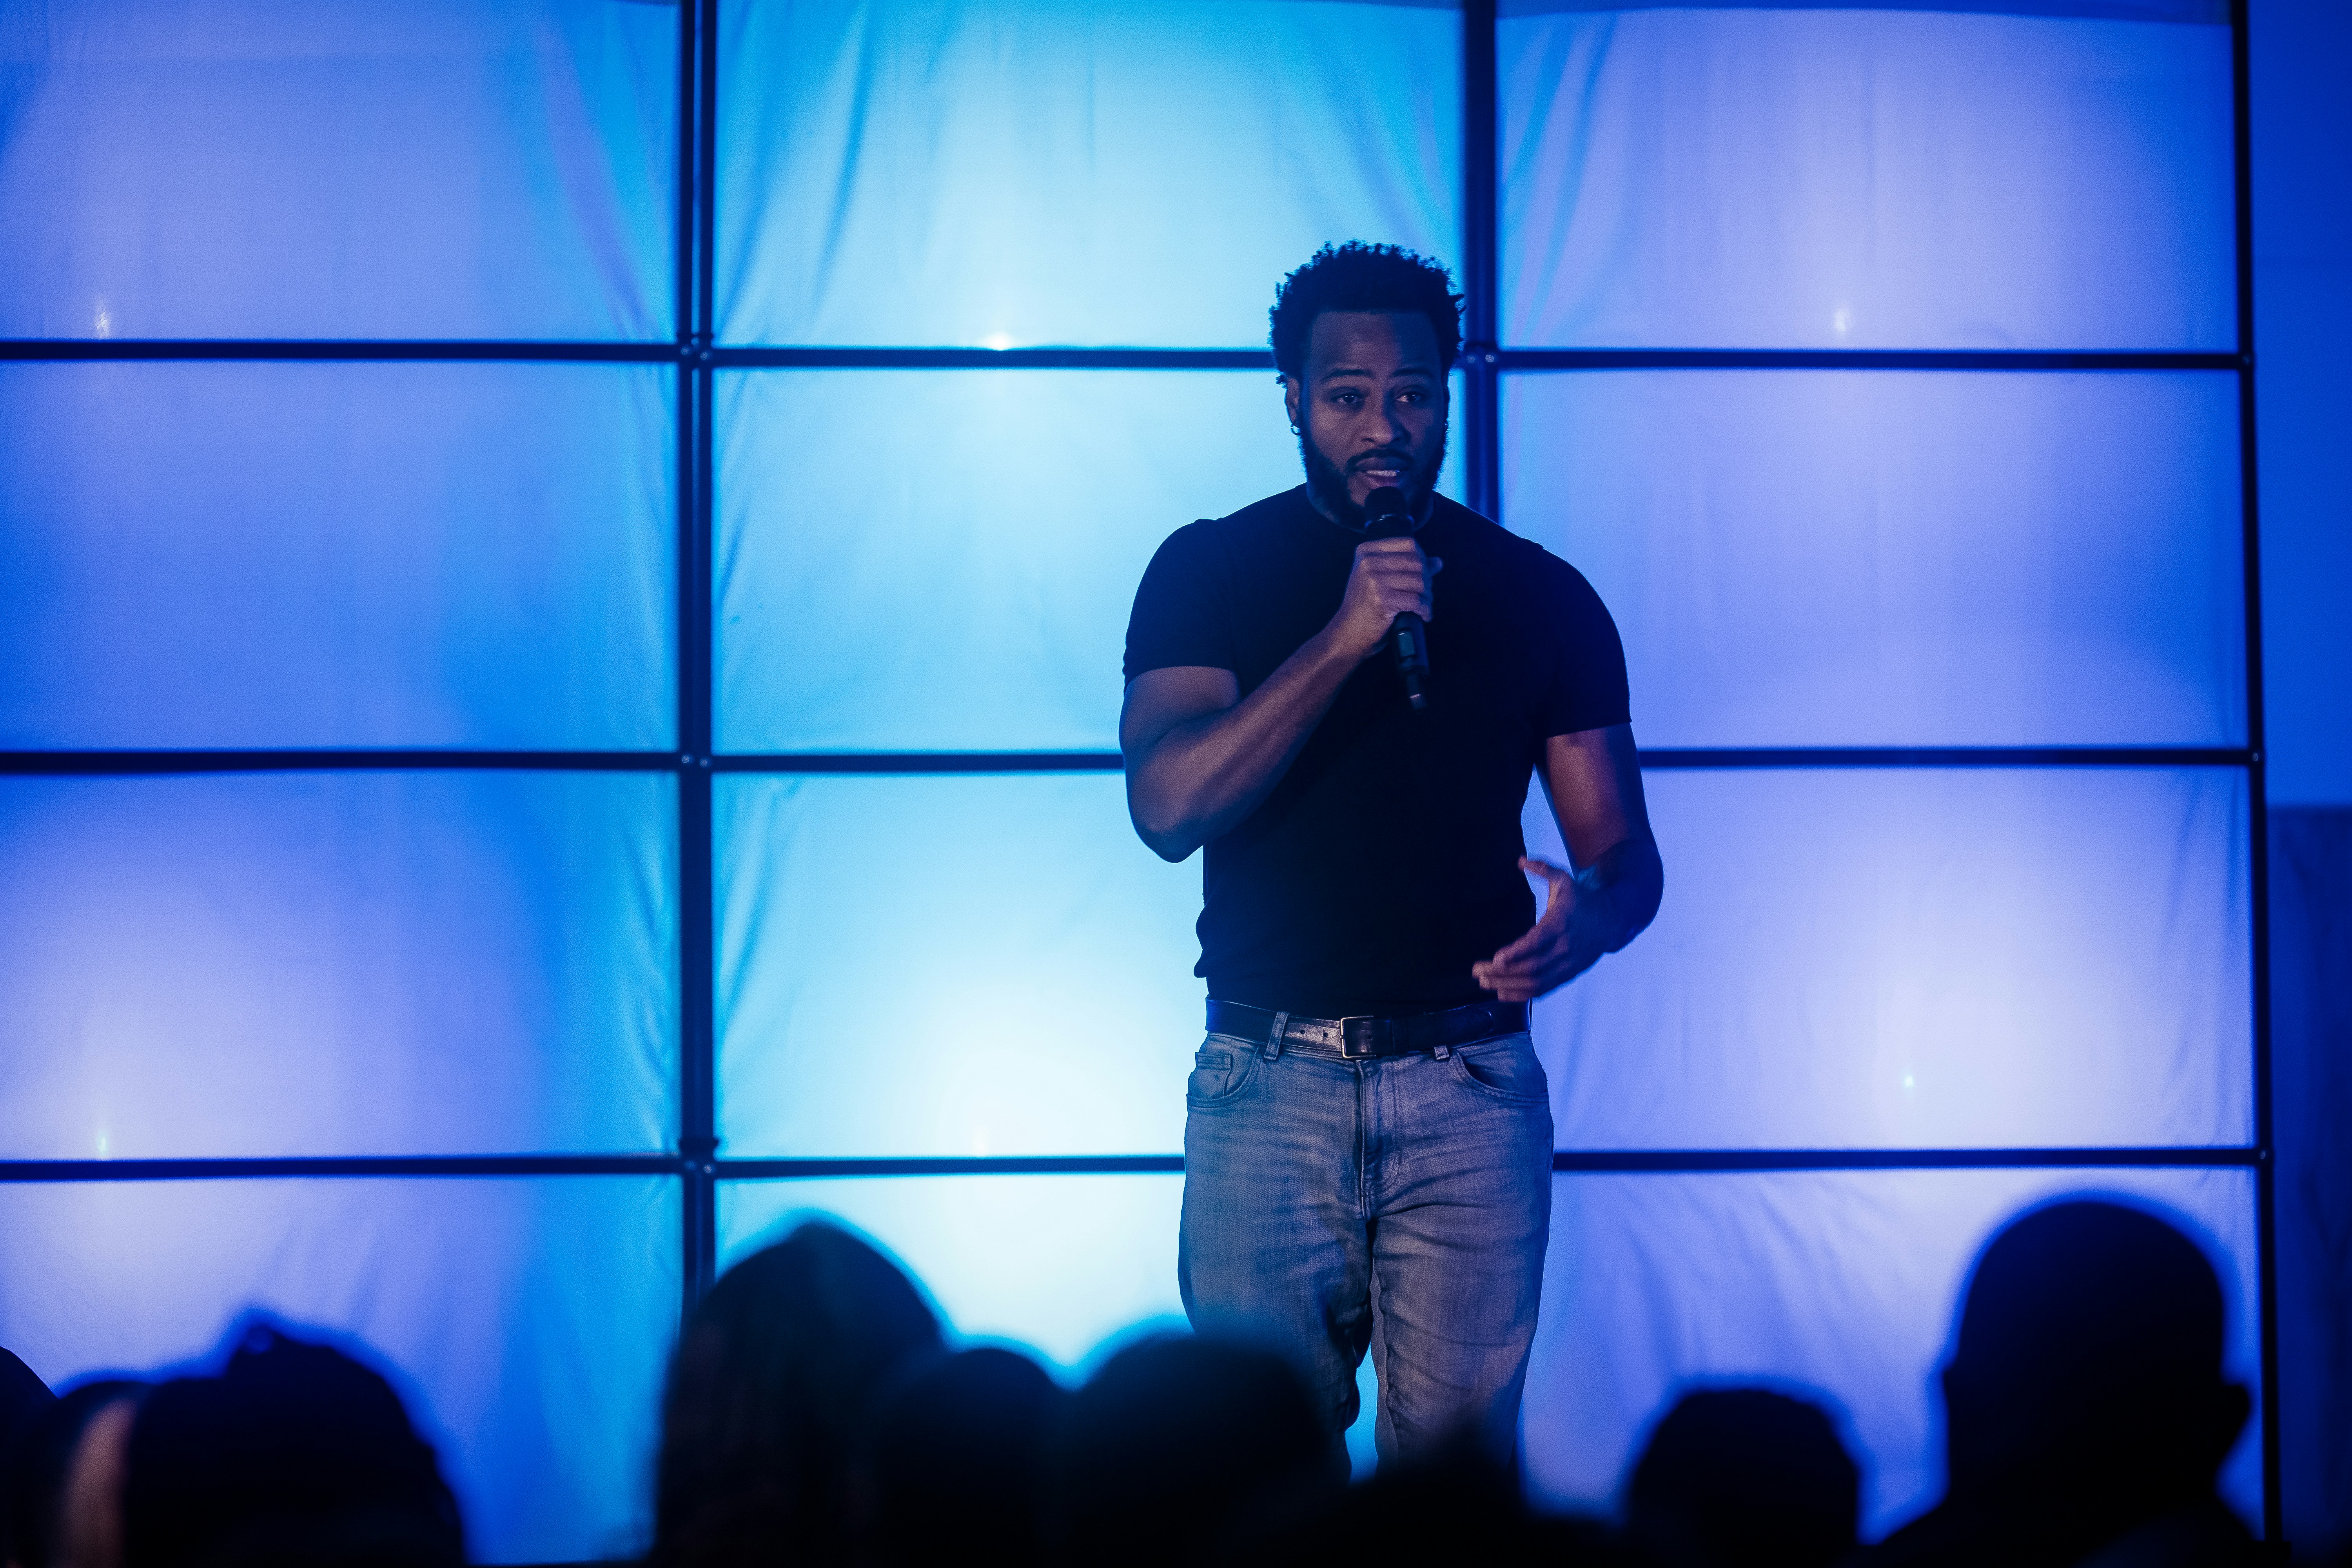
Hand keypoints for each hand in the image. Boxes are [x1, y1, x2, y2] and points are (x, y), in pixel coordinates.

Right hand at [1328, 537, 1440, 660]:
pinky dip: (1425, 610)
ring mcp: (1374, 580)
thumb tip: (1437, 562)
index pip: (1409, 544)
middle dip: (1427, 580)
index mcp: (1367, 551)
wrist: (1348, 633)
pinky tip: (1423, 615)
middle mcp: (1369, 562)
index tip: (1423, 574)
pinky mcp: (1382, 599)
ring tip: (1423, 607)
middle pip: (1417, 562)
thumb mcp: (1380, 580)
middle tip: (1425, 595)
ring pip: (1419, 581)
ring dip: (1427, 597)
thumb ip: (1407, 567)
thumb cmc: (1365, 607)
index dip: (1422, 559)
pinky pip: (1416, 600)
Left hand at [1472, 856, 1603, 1001]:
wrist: (1612, 919)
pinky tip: (1502, 993)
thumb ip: (1542, 869)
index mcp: (1562, 923)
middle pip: (1532, 967)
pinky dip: (1522, 994)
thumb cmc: (1581, 898)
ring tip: (1485, 983)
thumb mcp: (1564, 880)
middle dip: (1502, 973)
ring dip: (1508, 986)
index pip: (1537, 942)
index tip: (1496, 958)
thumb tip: (1520, 860)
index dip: (1517, 952)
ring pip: (1536, 983)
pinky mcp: (1570, 975)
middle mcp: (1566, 947)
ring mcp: (1569, 964)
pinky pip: (1544, 989)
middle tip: (1478, 973)